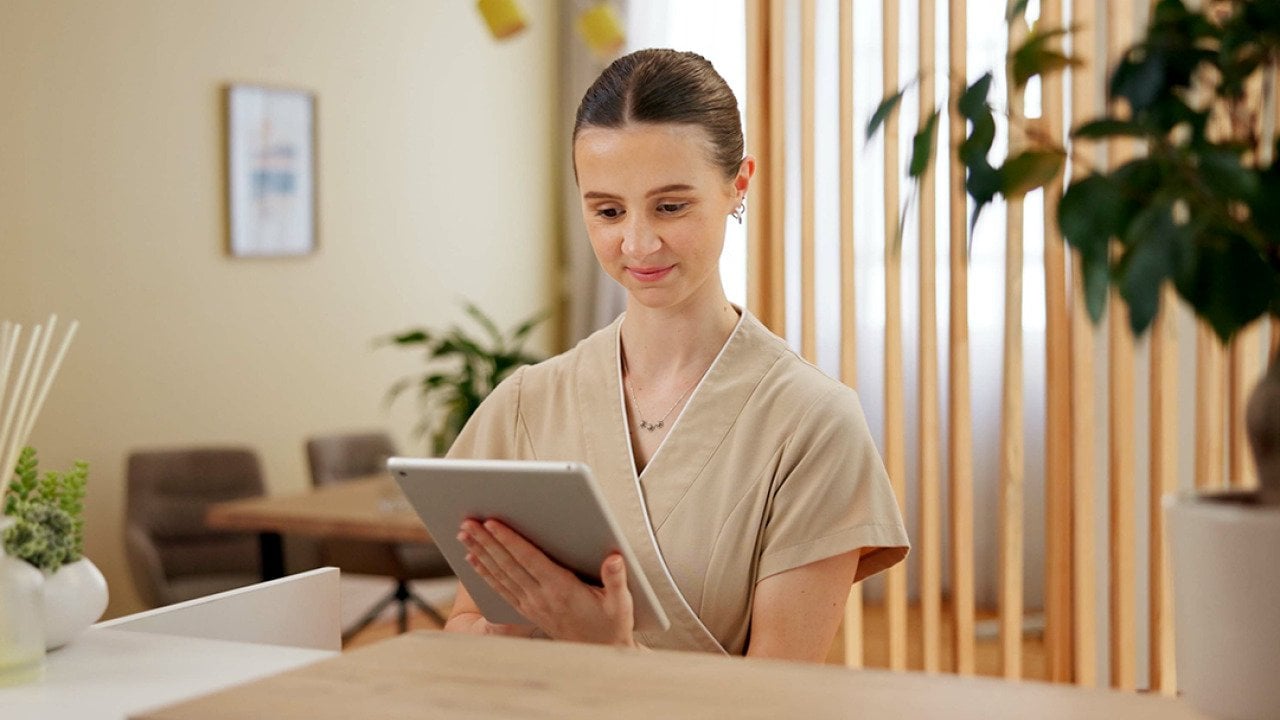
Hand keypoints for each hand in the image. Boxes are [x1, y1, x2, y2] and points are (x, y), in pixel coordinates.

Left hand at [458, 519, 634, 646]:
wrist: (600, 653)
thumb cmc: (610, 625)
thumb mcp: (620, 603)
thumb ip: (616, 579)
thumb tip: (614, 558)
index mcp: (561, 590)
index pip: (529, 559)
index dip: (509, 541)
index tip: (492, 523)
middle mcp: (541, 597)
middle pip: (508, 564)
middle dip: (486, 541)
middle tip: (467, 523)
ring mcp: (531, 605)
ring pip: (500, 575)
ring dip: (480, 554)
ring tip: (463, 535)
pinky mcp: (528, 610)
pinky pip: (501, 589)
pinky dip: (484, 573)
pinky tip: (472, 560)